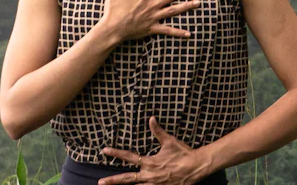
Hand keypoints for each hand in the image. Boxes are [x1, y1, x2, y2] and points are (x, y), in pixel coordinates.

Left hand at [98, 117, 212, 184]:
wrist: (196, 167)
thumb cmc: (183, 153)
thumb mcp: (170, 141)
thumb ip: (158, 131)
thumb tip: (151, 118)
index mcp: (149, 162)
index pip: (128, 157)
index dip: (115, 153)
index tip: (104, 151)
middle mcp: (149, 175)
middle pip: (127, 178)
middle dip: (113, 181)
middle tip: (101, 182)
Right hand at [100, 0, 200, 40]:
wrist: (112, 30)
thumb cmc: (112, 11)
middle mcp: (152, 5)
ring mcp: (154, 17)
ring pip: (174, 10)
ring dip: (187, 6)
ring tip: (199, 2)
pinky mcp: (153, 28)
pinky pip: (168, 30)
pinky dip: (178, 32)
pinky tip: (189, 34)